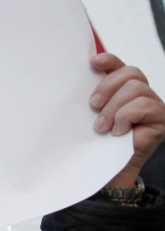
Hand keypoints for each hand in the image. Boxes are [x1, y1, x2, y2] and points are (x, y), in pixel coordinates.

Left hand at [89, 54, 164, 188]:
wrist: (105, 169)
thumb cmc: (95, 142)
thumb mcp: (89, 116)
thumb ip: (90, 99)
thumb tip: (74, 80)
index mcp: (121, 89)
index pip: (119, 66)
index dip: (109, 60)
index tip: (93, 63)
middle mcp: (140, 93)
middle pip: (130, 72)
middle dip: (108, 86)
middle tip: (93, 106)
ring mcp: (153, 104)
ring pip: (136, 88)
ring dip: (114, 107)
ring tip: (102, 126)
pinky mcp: (161, 117)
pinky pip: (144, 105)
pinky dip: (126, 116)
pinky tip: (118, 131)